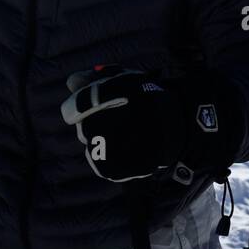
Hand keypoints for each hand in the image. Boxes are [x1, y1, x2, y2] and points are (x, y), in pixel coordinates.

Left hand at [60, 66, 235, 182]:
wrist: (178, 126)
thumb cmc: (149, 98)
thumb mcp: (123, 79)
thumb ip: (94, 79)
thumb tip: (70, 82)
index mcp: (93, 101)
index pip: (70, 110)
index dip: (85, 108)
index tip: (103, 109)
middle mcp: (92, 125)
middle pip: (82, 127)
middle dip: (96, 123)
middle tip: (123, 122)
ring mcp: (99, 149)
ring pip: (90, 145)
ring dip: (102, 140)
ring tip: (129, 136)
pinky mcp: (107, 169)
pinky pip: (99, 162)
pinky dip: (110, 157)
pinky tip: (128, 149)